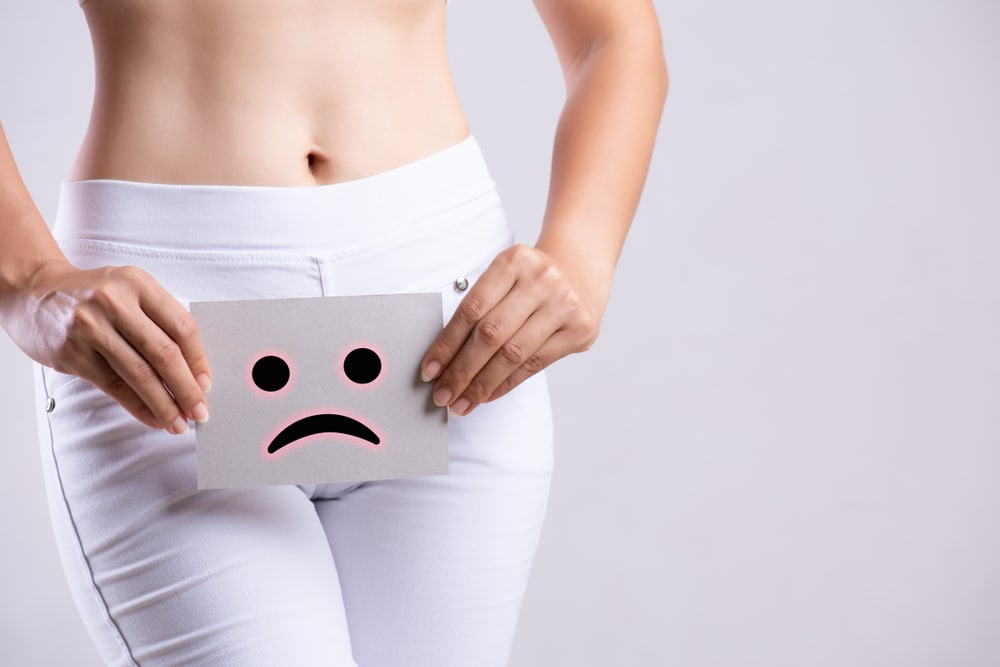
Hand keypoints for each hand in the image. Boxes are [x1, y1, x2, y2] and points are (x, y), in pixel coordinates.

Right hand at [9, 259, 210, 433]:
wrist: (34, 291)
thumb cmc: (92, 295)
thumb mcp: (130, 290)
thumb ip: (160, 319)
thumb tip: (194, 369)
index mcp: (137, 283)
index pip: (181, 326)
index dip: (199, 360)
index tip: (207, 383)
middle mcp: (114, 302)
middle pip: (164, 354)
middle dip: (187, 389)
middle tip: (200, 411)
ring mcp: (90, 328)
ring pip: (140, 375)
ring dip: (164, 405)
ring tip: (179, 422)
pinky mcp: (73, 353)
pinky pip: (114, 387)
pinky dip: (138, 407)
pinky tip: (153, 418)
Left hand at [419, 244, 603, 415]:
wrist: (579, 271)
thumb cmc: (530, 279)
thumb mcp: (504, 277)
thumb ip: (480, 308)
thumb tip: (444, 359)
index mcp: (514, 261)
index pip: (471, 310)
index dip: (447, 344)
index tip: (430, 371)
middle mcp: (541, 280)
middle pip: (491, 335)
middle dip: (461, 371)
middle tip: (442, 395)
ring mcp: (564, 305)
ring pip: (512, 355)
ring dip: (482, 385)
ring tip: (461, 404)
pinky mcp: (580, 329)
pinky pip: (535, 365)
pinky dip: (507, 383)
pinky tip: (488, 395)